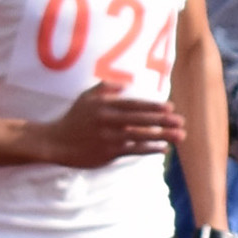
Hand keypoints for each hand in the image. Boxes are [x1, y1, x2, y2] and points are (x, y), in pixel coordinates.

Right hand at [41, 82, 181, 167]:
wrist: (56, 142)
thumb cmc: (74, 119)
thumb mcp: (86, 98)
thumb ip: (105, 88)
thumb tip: (126, 84)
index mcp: (104, 106)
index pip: (133, 105)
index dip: (152, 106)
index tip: (170, 107)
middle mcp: (108, 121)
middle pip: (140, 119)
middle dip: (163, 120)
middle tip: (181, 121)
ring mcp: (109, 138)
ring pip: (140, 136)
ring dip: (162, 136)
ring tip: (180, 135)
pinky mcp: (109, 153)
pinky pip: (133, 151)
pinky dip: (149, 149)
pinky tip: (164, 149)